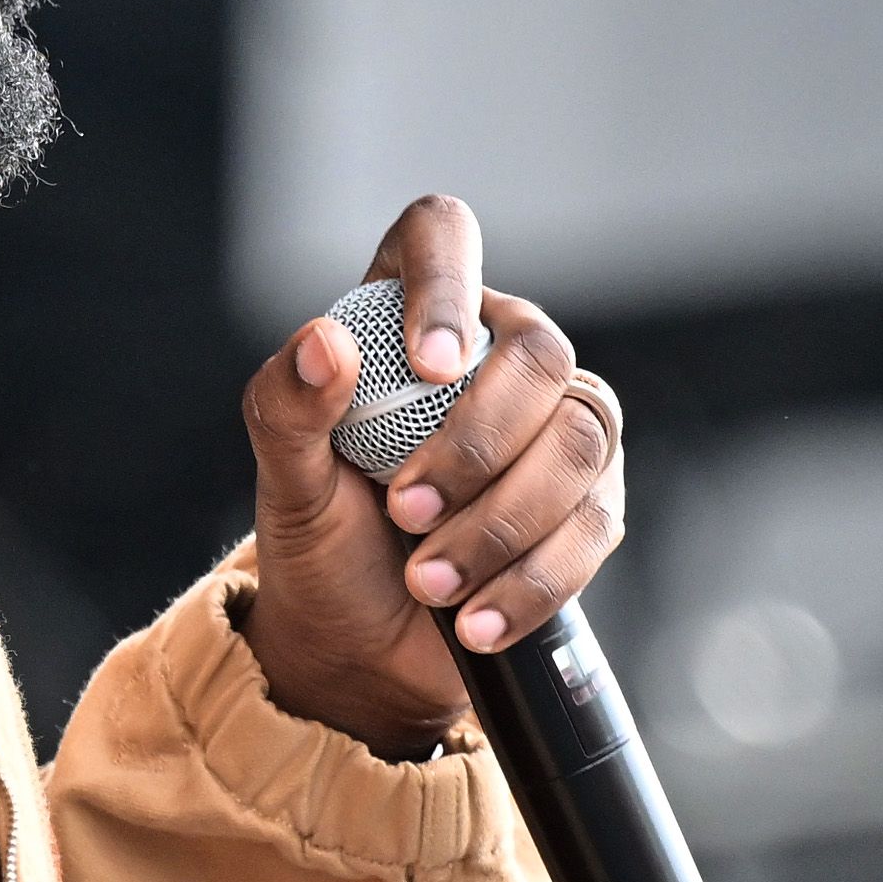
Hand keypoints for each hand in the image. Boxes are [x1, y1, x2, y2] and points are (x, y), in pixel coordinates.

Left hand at [234, 192, 624, 755]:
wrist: (363, 644)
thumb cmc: (322, 544)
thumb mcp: (287, 482)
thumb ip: (287, 409)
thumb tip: (323, 343)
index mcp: (410, 317)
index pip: (443, 237)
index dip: (446, 284)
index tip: (430, 367)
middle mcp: (497, 356)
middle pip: (538, 355)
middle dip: (476, 448)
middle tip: (405, 515)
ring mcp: (555, 426)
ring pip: (579, 441)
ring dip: (502, 523)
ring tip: (430, 582)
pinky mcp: (590, 500)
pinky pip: (595, 521)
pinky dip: (532, 578)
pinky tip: (475, 617)